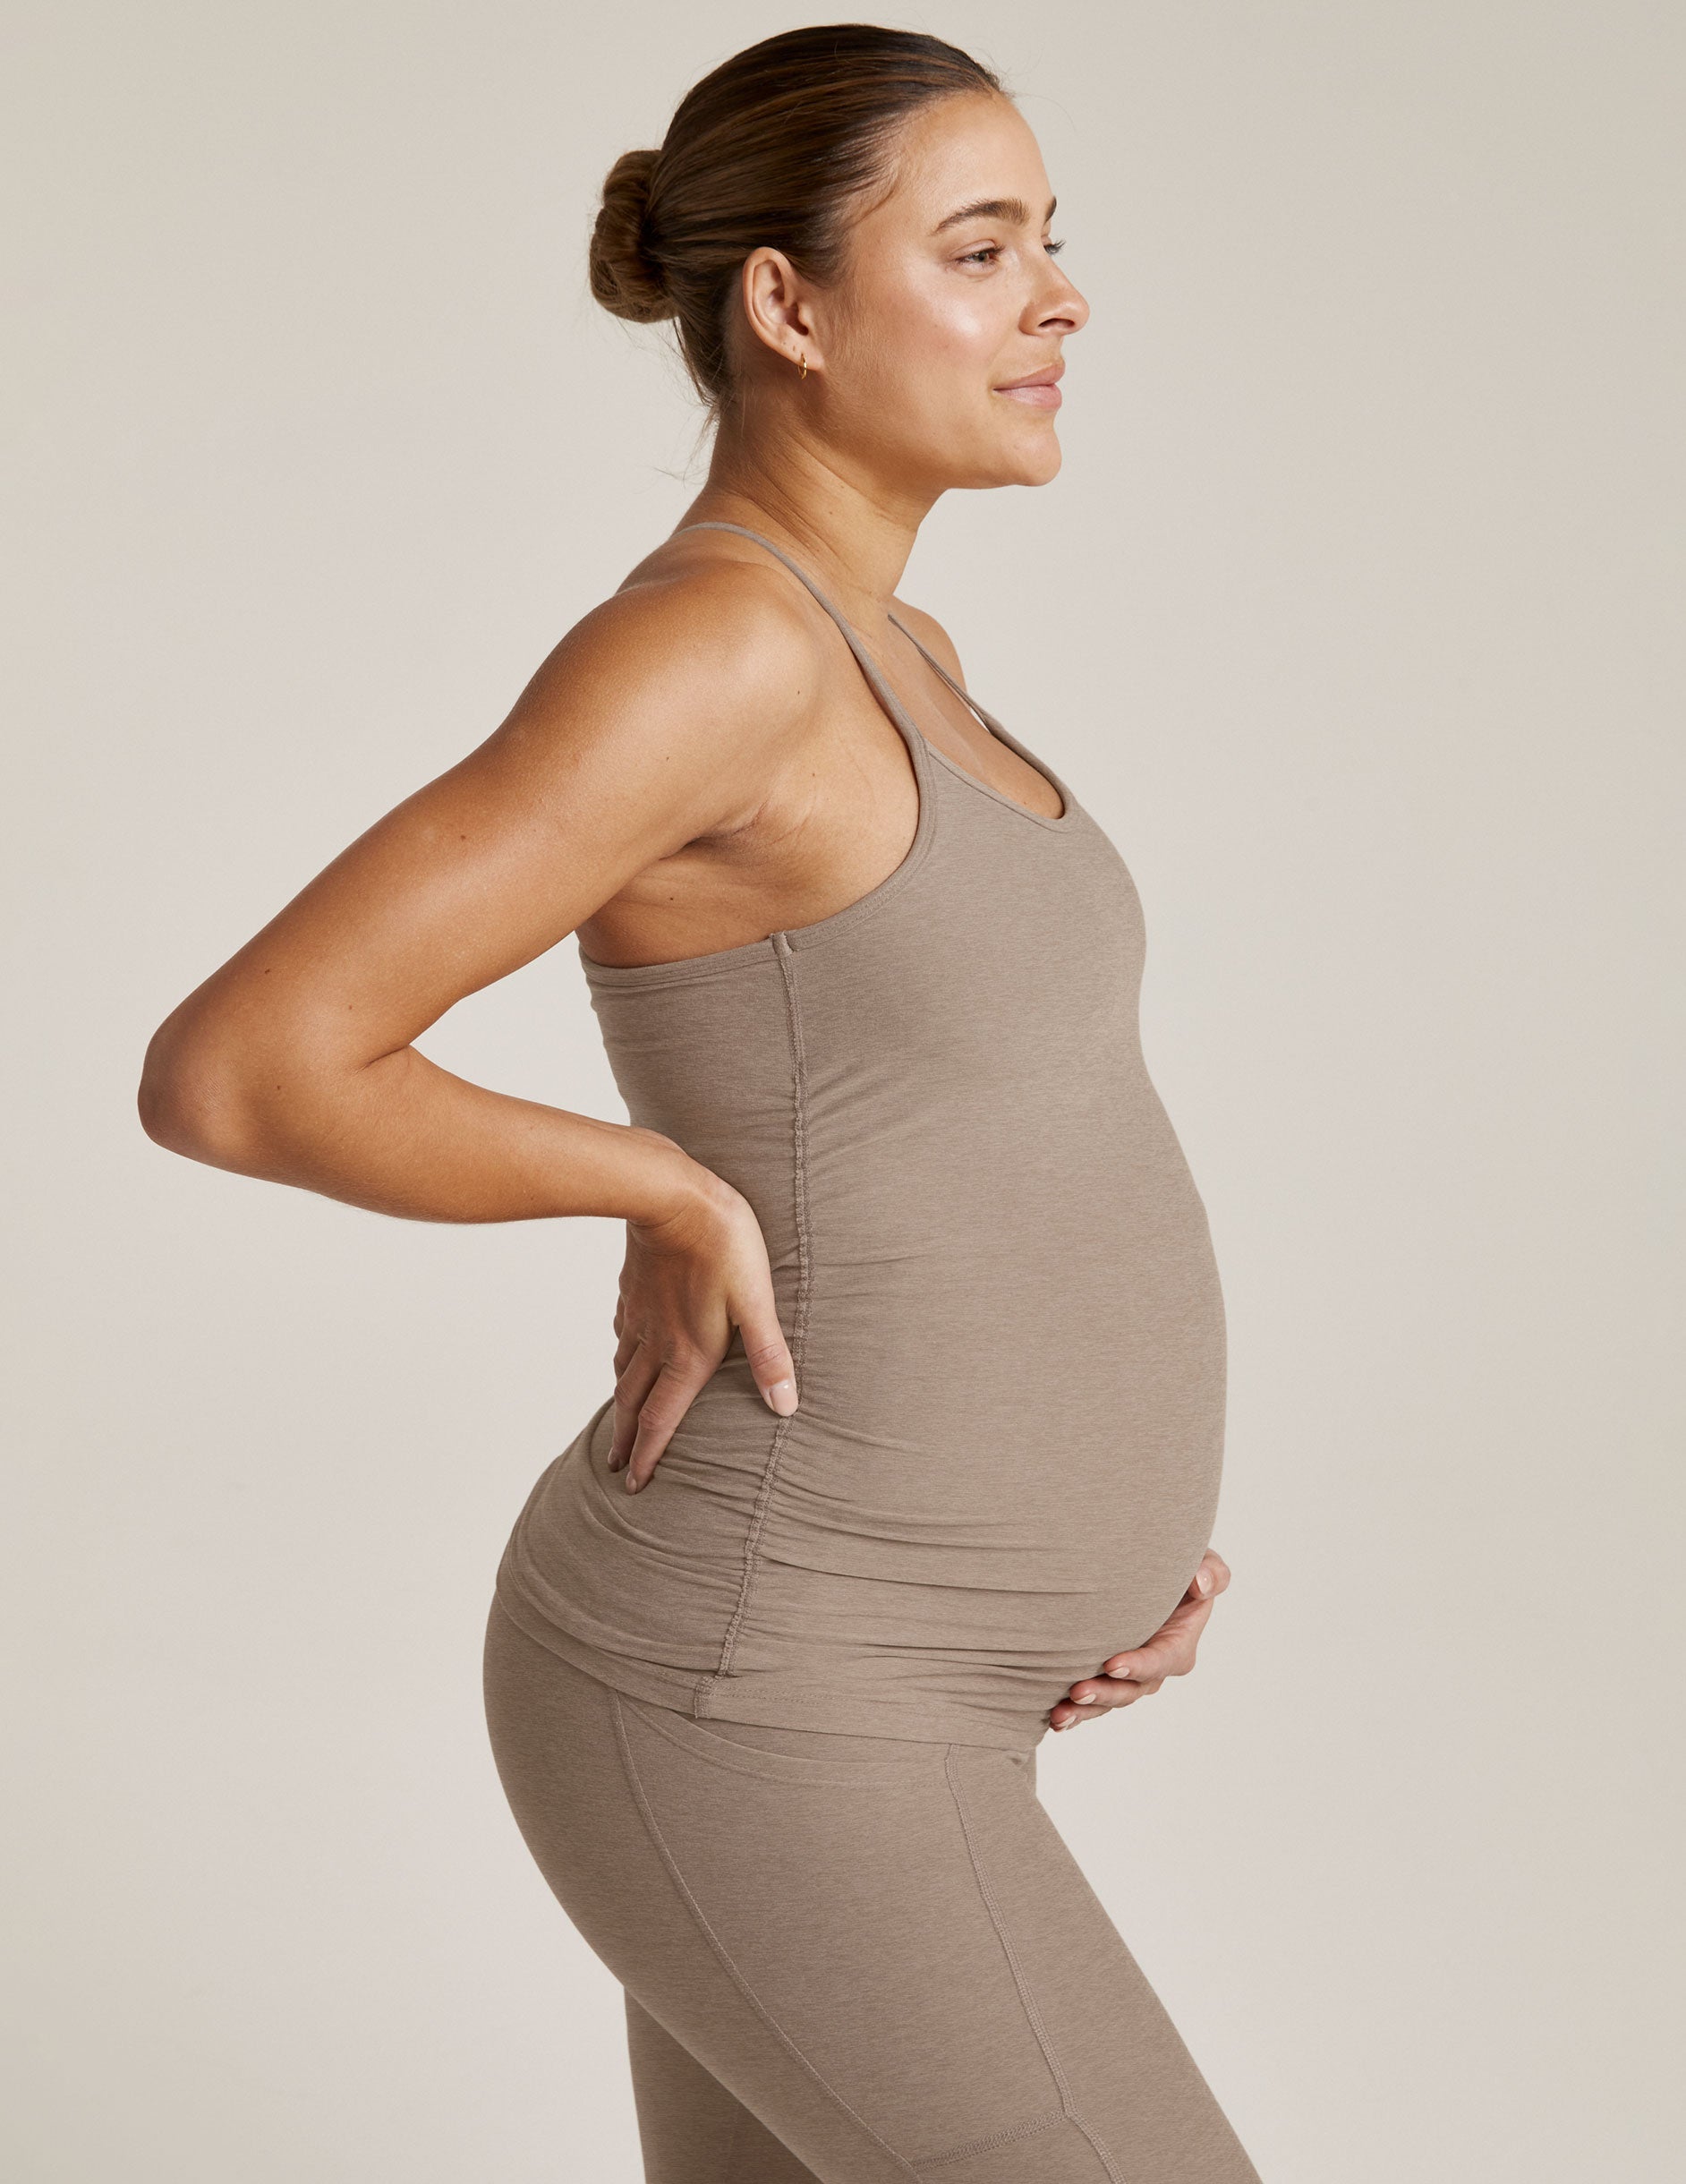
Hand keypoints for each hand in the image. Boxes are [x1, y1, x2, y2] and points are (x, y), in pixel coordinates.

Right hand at [607, 1155, 797, 1493]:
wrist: (670, 1194)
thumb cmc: (722, 1244)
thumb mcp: (757, 1301)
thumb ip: (770, 1355)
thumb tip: (785, 1406)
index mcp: (687, 1354)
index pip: (662, 1419)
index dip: (649, 1456)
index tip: (635, 1485)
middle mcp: (656, 1343)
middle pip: (633, 1403)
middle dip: (625, 1440)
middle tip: (614, 1467)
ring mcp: (639, 1315)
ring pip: (622, 1369)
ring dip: (620, 1401)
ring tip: (618, 1419)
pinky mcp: (633, 1289)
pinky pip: (621, 1333)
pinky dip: (620, 1354)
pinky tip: (623, 1350)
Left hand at [1049, 1550, 1231, 1729]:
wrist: (1148, 1573)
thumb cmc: (1178, 1569)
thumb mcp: (1204, 1563)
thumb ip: (1211, 1572)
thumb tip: (1199, 1584)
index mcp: (1178, 1645)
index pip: (1161, 1660)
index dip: (1139, 1665)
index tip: (1113, 1664)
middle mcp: (1153, 1667)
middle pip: (1132, 1689)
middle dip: (1105, 1693)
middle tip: (1077, 1691)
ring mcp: (1129, 1676)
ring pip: (1109, 1700)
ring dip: (1085, 1710)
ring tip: (1059, 1714)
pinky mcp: (1107, 1677)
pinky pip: (1093, 1702)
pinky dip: (1075, 1713)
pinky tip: (1054, 1719)